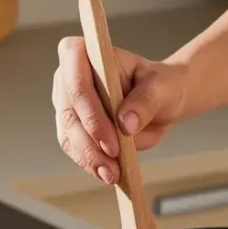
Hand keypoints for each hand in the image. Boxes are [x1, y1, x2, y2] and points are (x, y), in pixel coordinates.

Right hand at [52, 38, 188, 183]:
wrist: (160, 103)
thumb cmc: (158, 86)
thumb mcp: (160, 88)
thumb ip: (145, 101)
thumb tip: (126, 123)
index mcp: (86, 54)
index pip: (76, 77)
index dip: (90, 109)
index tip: (113, 136)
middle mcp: (68, 77)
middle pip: (69, 111)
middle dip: (91, 140)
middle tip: (114, 160)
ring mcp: (67, 104)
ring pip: (69, 135)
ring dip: (89, 158)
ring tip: (112, 174)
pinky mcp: (71, 128)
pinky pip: (75, 149)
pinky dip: (90, 163)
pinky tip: (107, 173)